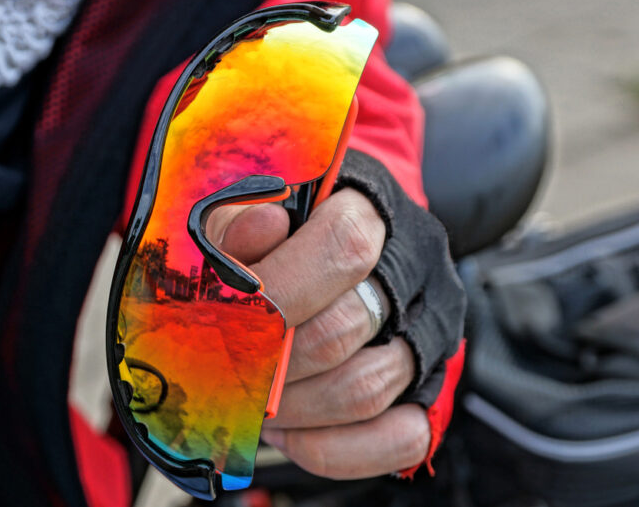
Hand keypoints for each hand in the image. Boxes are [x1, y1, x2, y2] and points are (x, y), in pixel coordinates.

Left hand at [206, 188, 429, 478]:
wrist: (337, 254)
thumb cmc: (284, 238)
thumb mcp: (247, 211)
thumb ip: (241, 225)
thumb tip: (260, 229)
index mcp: (373, 211)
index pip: (344, 246)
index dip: (281, 289)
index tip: (227, 319)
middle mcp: (413, 272)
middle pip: (342, 330)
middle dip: (270, 363)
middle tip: (226, 373)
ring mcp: (430, 334)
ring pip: (364, 391)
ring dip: (292, 409)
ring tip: (253, 401)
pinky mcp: (434, 389)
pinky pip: (398, 439)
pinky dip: (332, 448)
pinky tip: (290, 432)